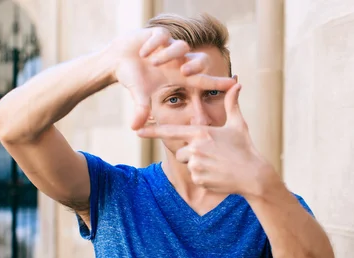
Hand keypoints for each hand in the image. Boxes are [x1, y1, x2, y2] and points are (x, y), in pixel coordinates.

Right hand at [110, 27, 236, 129]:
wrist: (118, 60)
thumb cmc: (134, 78)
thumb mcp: (140, 96)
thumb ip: (141, 110)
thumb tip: (134, 128)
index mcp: (180, 76)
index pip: (204, 80)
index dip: (218, 82)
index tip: (235, 83)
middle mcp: (179, 61)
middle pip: (200, 59)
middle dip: (195, 65)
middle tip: (183, 71)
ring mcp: (170, 47)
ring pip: (181, 47)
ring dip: (168, 55)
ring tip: (152, 62)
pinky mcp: (158, 34)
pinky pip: (162, 36)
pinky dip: (153, 45)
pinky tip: (143, 53)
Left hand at [137, 83, 271, 195]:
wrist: (253, 175)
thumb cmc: (245, 148)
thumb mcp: (238, 125)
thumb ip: (232, 104)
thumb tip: (237, 83)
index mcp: (201, 132)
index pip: (171, 131)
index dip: (152, 131)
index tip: (137, 131)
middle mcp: (195, 147)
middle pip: (181, 151)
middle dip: (192, 154)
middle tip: (212, 155)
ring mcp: (196, 164)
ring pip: (187, 164)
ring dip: (198, 165)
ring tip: (217, 164)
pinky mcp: (198, 178)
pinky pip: (194, 177)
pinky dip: (204, 177)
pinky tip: (218, 175)